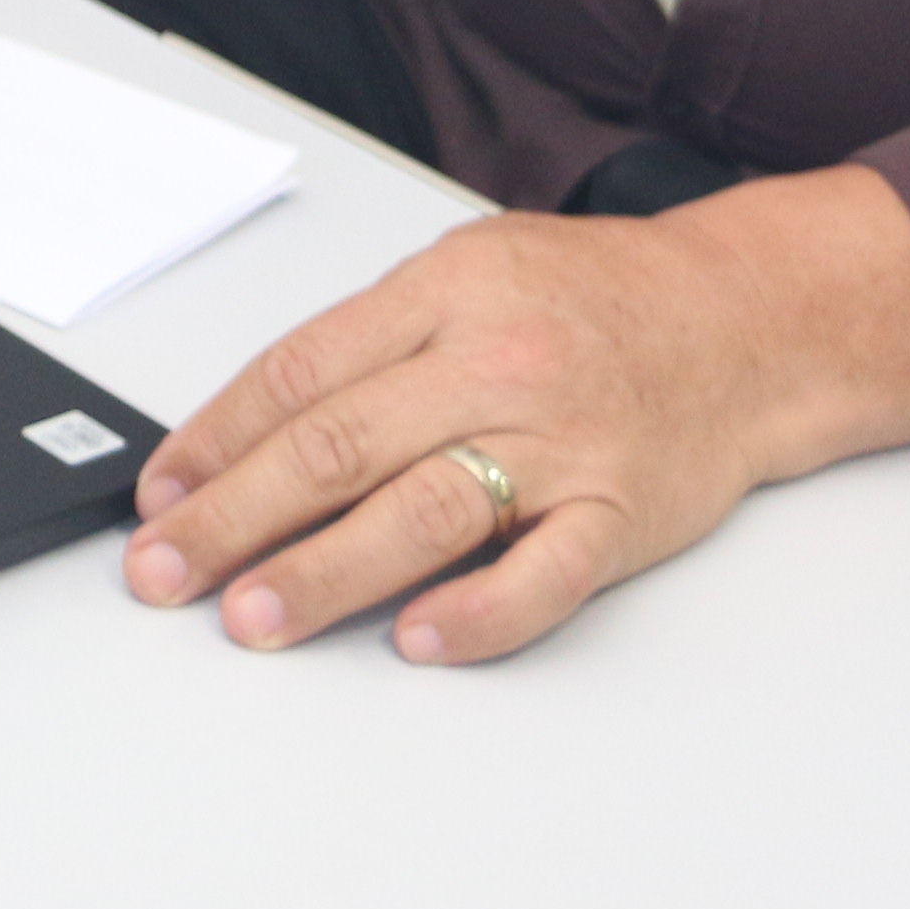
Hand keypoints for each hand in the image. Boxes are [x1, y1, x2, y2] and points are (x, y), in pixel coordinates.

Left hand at [121, 165, 909, 662]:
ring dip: (322, 572)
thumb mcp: (473, 269)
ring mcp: (564, 440)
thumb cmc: (594, 300)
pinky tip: (414, 639)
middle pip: (339, 445)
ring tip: (249, 617)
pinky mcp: (622, 510)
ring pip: (422, 511)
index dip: (216, 441)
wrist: (750, 319)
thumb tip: (246, 433)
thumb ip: (372, 342)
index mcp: (446, 292)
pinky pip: (545, 574)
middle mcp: (498, 361)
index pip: (301, 373)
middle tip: (164, 573)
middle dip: (234, 517)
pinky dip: (477, 613)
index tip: (159, 499)